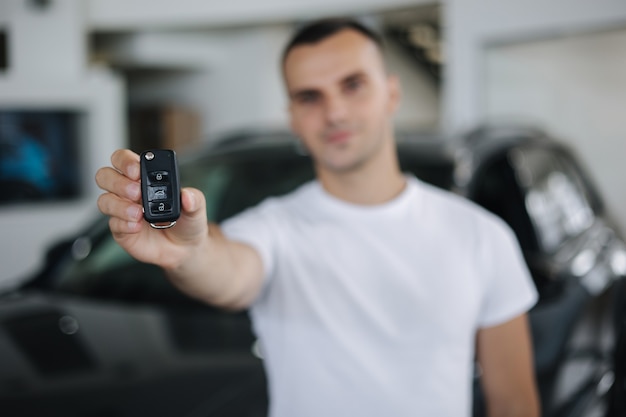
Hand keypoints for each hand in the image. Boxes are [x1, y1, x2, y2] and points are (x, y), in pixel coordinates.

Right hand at [95, 149, 208, 269]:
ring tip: (138, 213)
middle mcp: (128, 190)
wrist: (184, 248)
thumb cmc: (186, 220)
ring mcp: (122, 210)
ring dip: (119, 205)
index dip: (125, 161)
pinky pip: (113, 223)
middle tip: (136, 192)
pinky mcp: (120, 230)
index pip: (124, 159)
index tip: (137, 170)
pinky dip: (123, 224)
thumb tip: (187, 195)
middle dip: (118, 181)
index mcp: (144, 177)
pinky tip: (137, 226)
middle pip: (105, 176)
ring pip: (104, 200)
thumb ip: (194, 199)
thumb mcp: (196, 208)